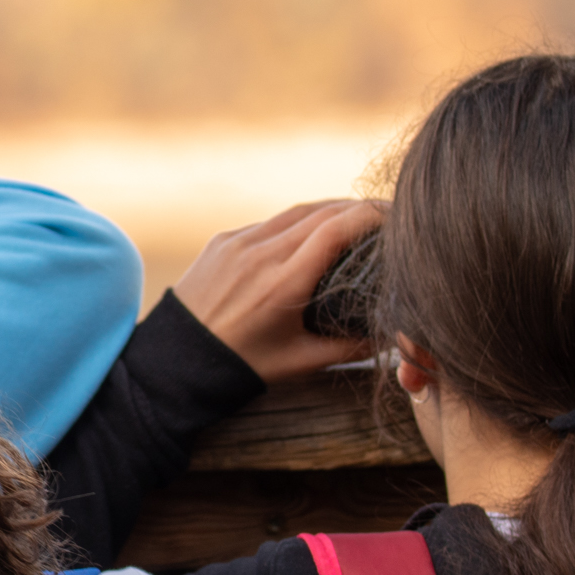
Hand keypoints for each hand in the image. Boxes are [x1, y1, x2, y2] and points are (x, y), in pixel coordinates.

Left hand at [171, 199, 387, 383]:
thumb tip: (395, 336)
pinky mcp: (221, 241)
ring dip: (328, 210)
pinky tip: (310, 233)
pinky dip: (295, 223)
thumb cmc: (243, 365)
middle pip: (322, 212)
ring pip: (294, 212)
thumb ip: (351, 348)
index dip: (372, 215)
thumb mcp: (302, 362)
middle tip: (387, 215)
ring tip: (355, 219)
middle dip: (358, 209)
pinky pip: (268, 223)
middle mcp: (260, 253)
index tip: (398, 214)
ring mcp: (237, 242)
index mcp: (283, 281)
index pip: (337, 228)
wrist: (176, 360)